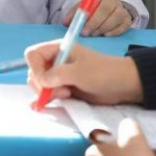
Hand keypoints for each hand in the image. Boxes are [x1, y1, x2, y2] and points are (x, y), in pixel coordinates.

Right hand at [25, 40, 143, 105]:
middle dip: (42, 84)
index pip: (32, 55)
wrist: (123, 86)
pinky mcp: (63, 88)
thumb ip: (59, 75)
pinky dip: (44, 100)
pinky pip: (47, 93)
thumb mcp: (81, 72)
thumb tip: (42, 82)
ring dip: (47, 93)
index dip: (35, 69)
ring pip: (39, 84)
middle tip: (61, 91)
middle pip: (34, 71)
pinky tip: (40, 106)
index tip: (45, 82)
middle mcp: (55, 61)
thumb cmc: (103, 73)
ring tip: (66, 95)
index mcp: (57, 49)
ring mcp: (59, 75)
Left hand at [63, 0, 132, 35]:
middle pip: (105, 11)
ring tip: (94, 34)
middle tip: (85, 33)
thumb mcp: (83, 7)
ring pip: (115, 19)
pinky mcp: (127, 19)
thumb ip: (74, 13)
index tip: (80, 25)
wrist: (110, 9)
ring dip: (103, 28)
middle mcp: (113, 0)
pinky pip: (123, 26)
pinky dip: (114, 32)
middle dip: (94, 23)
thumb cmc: (94, 8)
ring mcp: (121, 9)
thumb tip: (66, 22)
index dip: (86, 14)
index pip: (94, 2)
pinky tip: (105, 35)